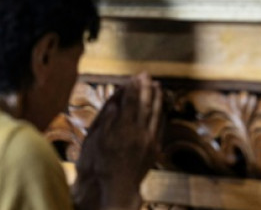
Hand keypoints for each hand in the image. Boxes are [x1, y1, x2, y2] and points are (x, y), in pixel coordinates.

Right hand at [73, 73, 162, 209]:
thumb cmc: (105, 165)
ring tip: (157, 85)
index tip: (133, 77)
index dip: (132, 88)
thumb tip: (113, 103)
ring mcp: (149, 139)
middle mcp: (139, 132)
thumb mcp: (99, 142)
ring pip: (155, 114)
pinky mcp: (155, 147)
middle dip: (145, 88)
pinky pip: (161, 126)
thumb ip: (107, 121)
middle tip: (146, 75)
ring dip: (156, 98)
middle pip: (144, 105)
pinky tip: (162, 107)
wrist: (120, 186)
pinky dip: (161, 113)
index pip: (130, 103)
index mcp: (124, 129)